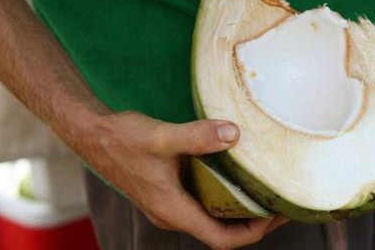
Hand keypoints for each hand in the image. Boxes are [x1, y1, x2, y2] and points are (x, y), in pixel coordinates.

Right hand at [82, 111, 286, 249]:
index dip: (254, 232)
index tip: (278, 215)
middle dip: (254, 221)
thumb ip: (198, 136)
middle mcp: (172, 214)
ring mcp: (169, 204)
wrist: (92, 134)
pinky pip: (202, 202)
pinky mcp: (167, 191)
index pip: (221, 239)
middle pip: (221, 232)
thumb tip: (234, 134)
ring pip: (212, 217)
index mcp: (173, 210)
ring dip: (239, 209)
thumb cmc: (122, 139)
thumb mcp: (162, 136)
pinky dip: (223, 195)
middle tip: (282, 202)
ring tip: (266, 189)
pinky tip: (236, 175)